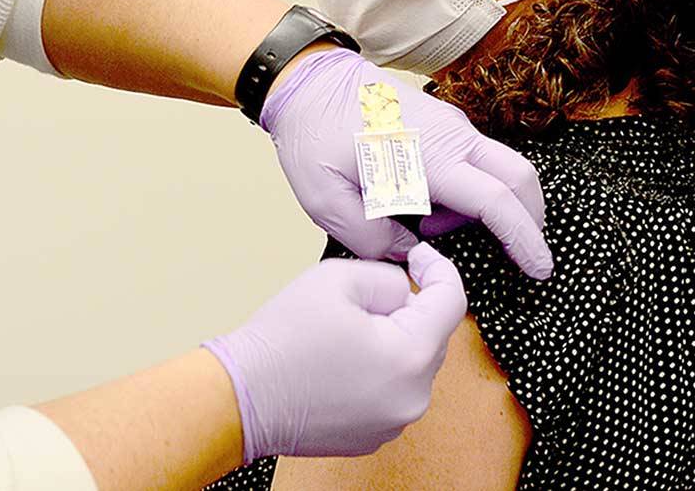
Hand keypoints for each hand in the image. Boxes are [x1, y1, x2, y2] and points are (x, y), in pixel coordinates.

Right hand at [204, 243, 465, 460]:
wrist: (242, 395)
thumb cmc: (283, 339)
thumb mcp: (338, 278)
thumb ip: (387, 277)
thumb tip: (403, 292)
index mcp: (410, 355)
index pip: (452, 302)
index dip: (439, 269)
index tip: (420, 257)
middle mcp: (412, 396)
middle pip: (432, 336)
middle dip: (406, 309)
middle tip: (360, 297)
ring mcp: (394, 422)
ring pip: (412, 365)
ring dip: (391, 341)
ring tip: (343, 332)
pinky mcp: (374, 436)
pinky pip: (392, 391)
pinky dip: (377, 371)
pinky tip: (339, 361)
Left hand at [262, 48, 551, 274]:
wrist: (307, 80)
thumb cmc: (313, 134)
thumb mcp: (327, 200)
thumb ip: (370, 238)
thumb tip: (407, 253)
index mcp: (428, 156)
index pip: (496, 201)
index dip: (525, 239)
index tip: (539, 267)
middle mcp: (451, 136)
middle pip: (520, 178)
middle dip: (529, 219)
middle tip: (516, 255)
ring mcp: (450, 124)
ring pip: (499, 169)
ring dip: (487, 205)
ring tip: (428, 223)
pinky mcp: (442, 122)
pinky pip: (476, 159)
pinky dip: (470, 188)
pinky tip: (426, 203)